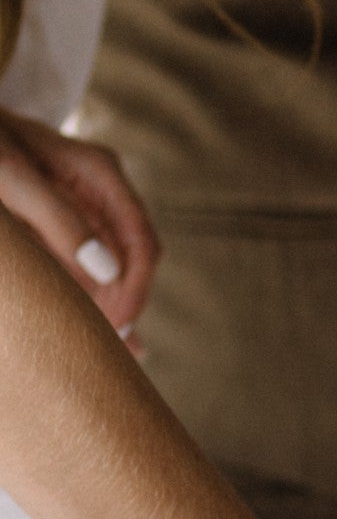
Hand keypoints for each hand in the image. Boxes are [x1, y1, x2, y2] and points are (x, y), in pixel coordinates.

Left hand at [0, 106, 159, 336]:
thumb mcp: (12, 177)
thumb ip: (59, 220)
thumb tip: (107, 272)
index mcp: (100, 173)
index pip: (141, 239)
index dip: (137, 285)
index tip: (121, 321)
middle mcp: (101, 191)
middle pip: (134, 256)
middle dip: (127, 300)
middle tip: (110, 343)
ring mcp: (84, 205)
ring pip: (114, 264)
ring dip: (113, 303)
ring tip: (111, 345)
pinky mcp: (62, 220)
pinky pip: (87, 262)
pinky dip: (93, 295)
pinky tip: (104, 326)